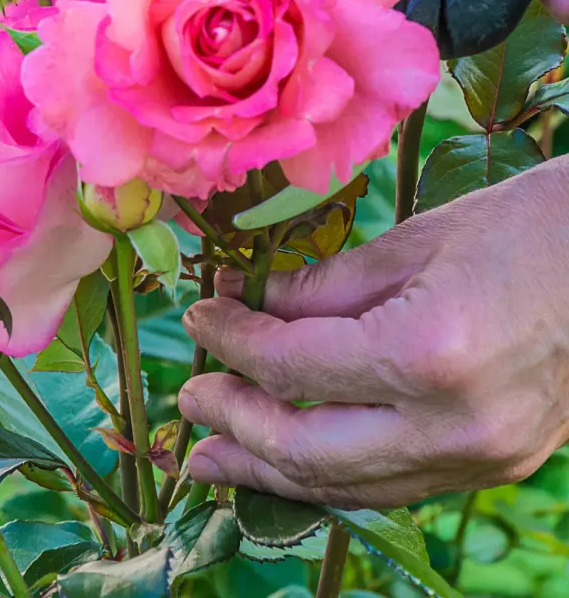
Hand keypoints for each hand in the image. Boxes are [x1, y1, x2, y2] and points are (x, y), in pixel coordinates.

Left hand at [178, 157, 568, 507]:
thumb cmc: (524, 228)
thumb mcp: (414, 241)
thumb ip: (323, 286)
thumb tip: (251, 302)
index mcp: (427, 351)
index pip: (293, 366)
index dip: (233, 342)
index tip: (200, 316)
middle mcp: (452, 424)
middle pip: (306, 449)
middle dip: (234, 421)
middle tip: (189, 397)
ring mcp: (478, 458)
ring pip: (345, 487)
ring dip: (269, 470)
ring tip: (212, 456)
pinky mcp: (491, 466)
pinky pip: (389, 485)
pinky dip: (330, 474)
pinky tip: (291, 462)